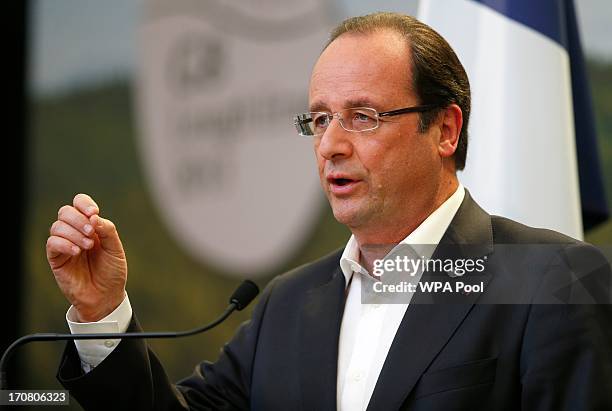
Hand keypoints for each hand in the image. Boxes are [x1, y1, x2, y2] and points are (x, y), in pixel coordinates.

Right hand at [46, 193, 127, 321]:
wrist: (106, 297)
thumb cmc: (112, 273)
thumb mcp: (115, 250)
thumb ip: (107, 231)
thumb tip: (94, 216)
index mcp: (91, 226)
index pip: (80, 204)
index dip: (84, 204)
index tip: (94, 213)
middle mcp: (76, 233)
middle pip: (65, 211)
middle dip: (79, 219)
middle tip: (92, 233)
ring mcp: (65, 245)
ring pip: (57, 226)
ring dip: (74, 233)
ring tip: (88, 246)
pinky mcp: (56, 259)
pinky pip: (52, 243)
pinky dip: (64, 243)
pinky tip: (77, 251)